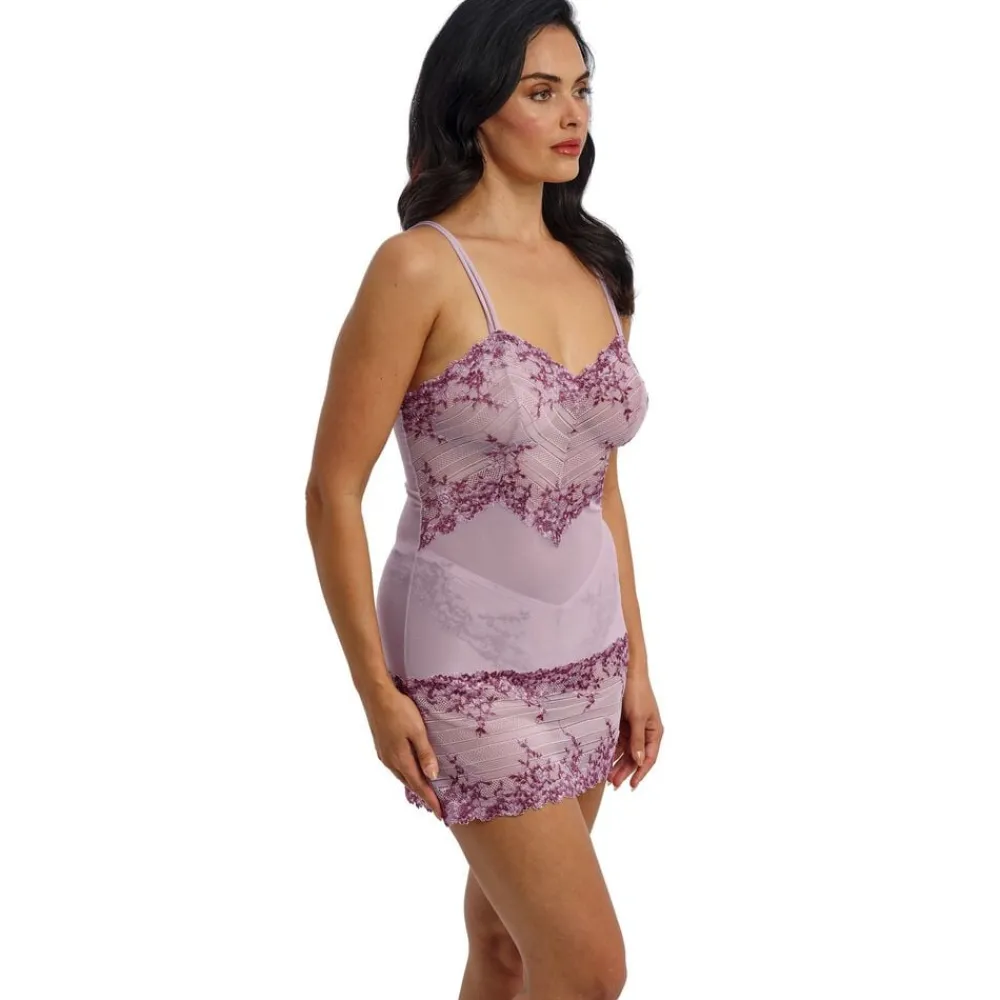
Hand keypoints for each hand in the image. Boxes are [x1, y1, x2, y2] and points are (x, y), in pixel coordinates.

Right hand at [363, 683, 442, 819]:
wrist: (376, 696)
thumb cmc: (399, 710)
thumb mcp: (417, 731)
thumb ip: (425, 754)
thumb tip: (432, 776)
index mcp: (400, 759)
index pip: (419, 786)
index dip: (430, 800)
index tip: (440, 814)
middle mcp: (390, 761)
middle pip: (409, 783)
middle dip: (423, 795)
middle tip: (436, 806)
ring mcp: (384, 755)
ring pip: (402, 776)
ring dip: (414, 785)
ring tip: (425, 792)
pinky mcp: (382, 747)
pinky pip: (396, 768)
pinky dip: (406, 774)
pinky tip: (410, 772)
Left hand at [608, 671, 662, 790]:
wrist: (627, 672)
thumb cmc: (637, 693)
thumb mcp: (636, 718)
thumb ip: (637, 740)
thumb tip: (638, 762)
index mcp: (654, 732)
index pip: (648, 758)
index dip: (640, 773)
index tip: (631, 785)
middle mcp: (645, 732)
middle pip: (636, 757)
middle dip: (625, 771)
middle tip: (613, 784)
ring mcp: (633, 728)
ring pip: (626, 752)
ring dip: (617, 764)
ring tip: (607, 777)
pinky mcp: (623, 723)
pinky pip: (618, 742)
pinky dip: (612, 751)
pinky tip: (604, 760)